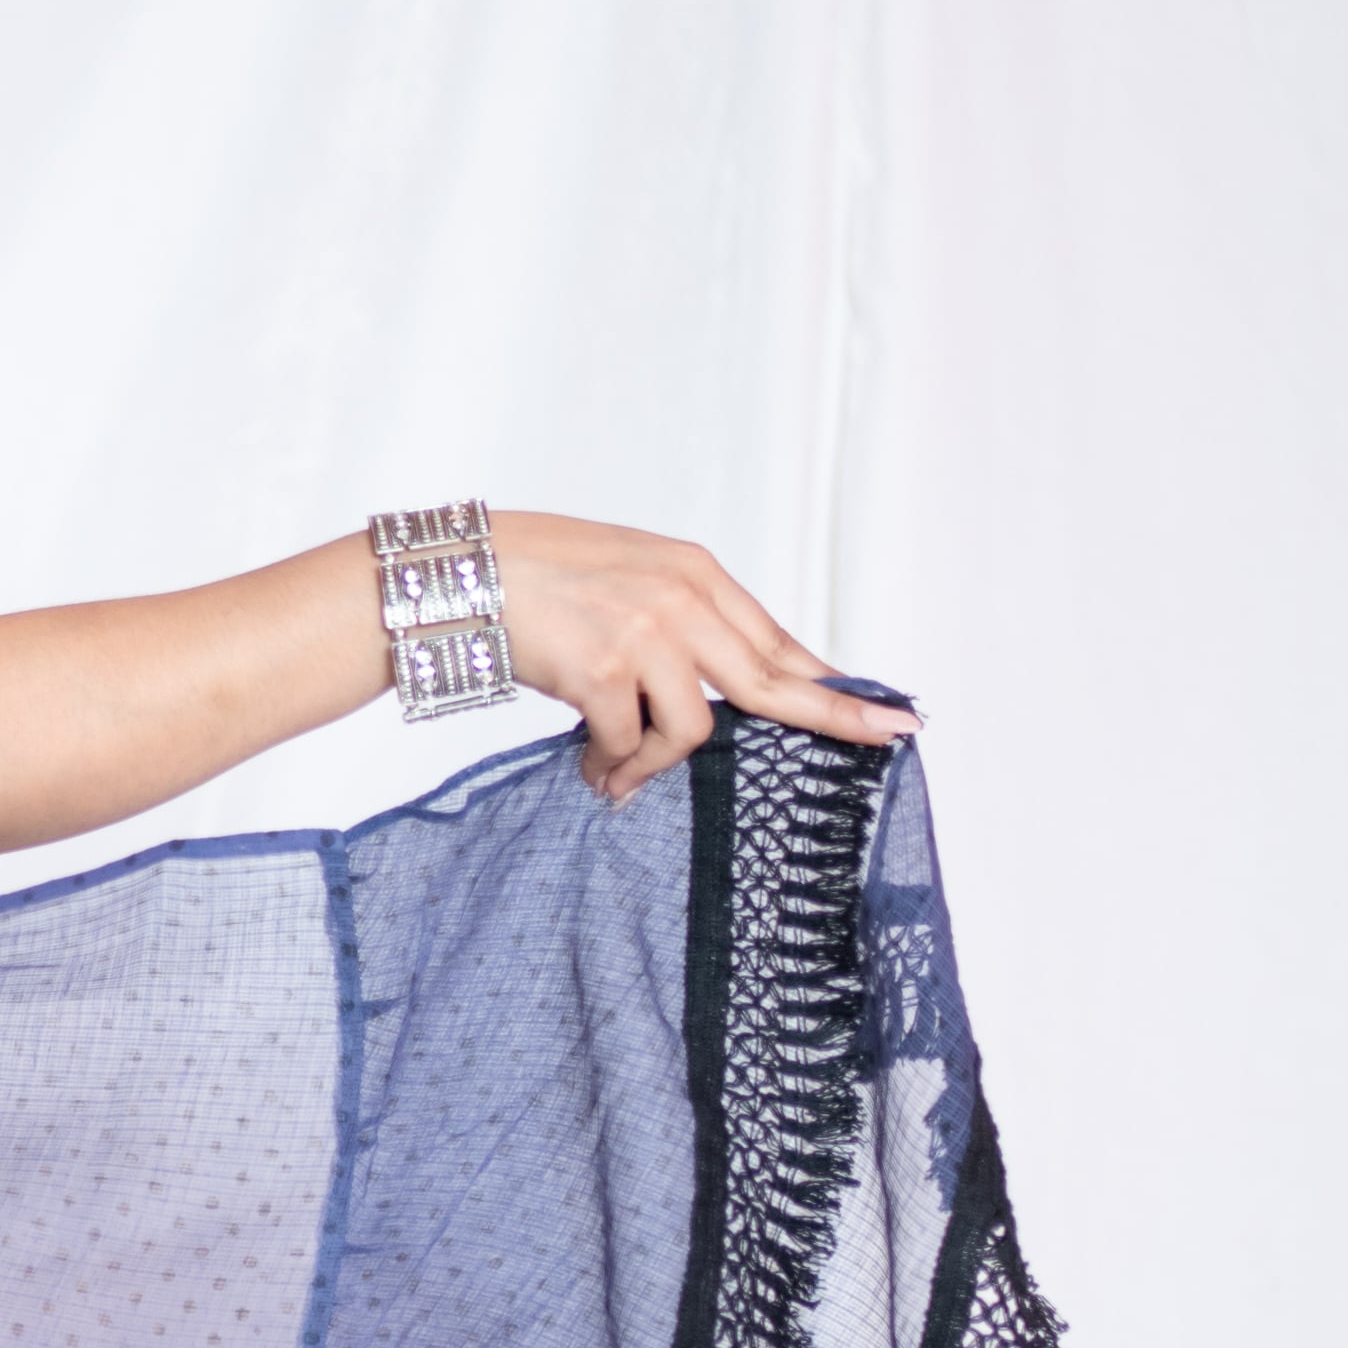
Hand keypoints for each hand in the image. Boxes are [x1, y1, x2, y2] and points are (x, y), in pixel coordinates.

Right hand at [484, 517, 913, 804]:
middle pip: (773, 680)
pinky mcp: (606, 672)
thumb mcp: (625, 581)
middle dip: (835, 717)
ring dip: (652, 765)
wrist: (458, 573)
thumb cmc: (532, 576)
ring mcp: (647, 634)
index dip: (830, 681)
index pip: (777, 639)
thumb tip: (717, 697)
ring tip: (612, 774)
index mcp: (692, 573)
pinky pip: (629, 746)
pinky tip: (587, 768)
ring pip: (693, 731)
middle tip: (889, 740)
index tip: (882, 707)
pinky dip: (609, 767)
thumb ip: (679, 628)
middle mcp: (682, 599)